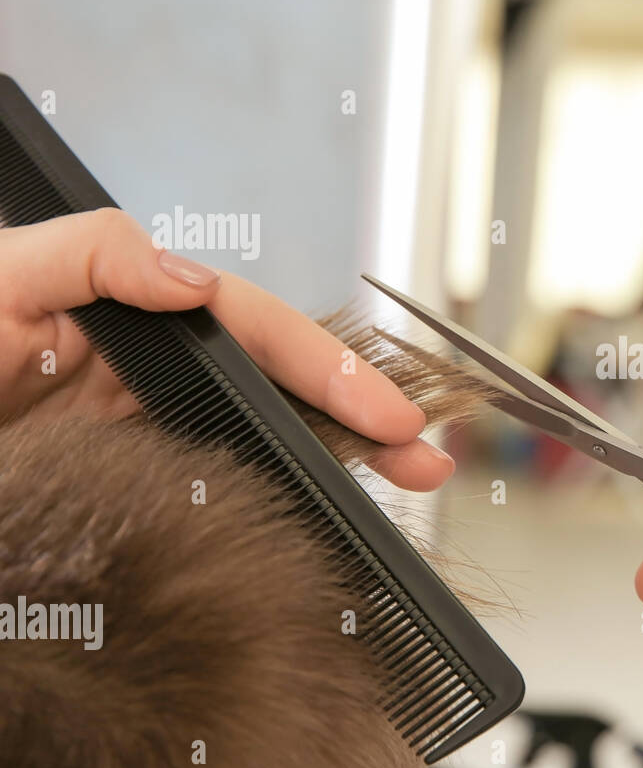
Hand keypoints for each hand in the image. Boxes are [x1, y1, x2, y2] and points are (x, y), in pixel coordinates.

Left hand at [0, 208, 453, 491]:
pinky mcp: (134, 490)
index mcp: (130, 318)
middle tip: (424, 458)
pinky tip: (321, 514)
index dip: (327, 370)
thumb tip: (196, 282)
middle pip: (279, 387)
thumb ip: (93, 253)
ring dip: (341, 460)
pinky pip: (223, 491)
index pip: (255, 333)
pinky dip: (284, 499)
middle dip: (363, 416)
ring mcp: (146, 436)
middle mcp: (149, 376)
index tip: (384, 414)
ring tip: (406, 485)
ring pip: (265, 439)